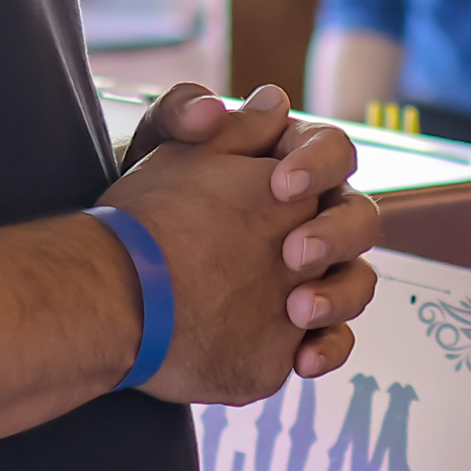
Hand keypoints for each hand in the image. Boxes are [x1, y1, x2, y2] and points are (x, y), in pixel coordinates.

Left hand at [105, 85, 382, 402]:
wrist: (111, 282)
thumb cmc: (143, 206)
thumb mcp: (151, 151)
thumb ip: (178, 113)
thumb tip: (215, 109)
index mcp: (293, 166)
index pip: (333, 151)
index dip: (319, 164)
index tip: (281, 185)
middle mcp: (314, 219)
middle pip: (359, 218)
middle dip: (336, 235)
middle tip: (293, 253)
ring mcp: (312, 276)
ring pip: (357, 281)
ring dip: (339, 296)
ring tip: (298, 311)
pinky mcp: (299, 327)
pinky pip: (335, 339)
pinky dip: (328, 349)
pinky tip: (302, 360)